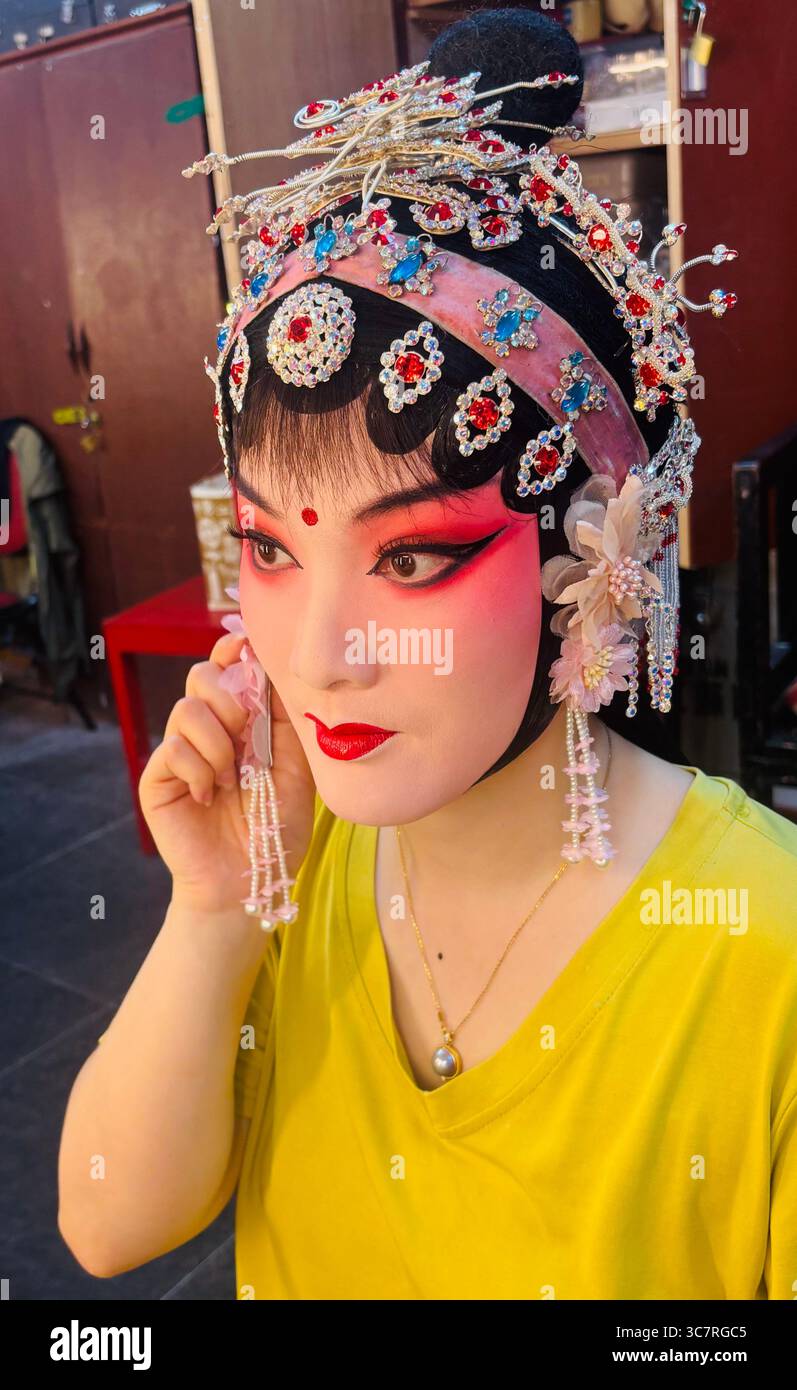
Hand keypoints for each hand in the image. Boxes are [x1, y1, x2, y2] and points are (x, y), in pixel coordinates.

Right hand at [138, 632, 315, 915]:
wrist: (250, 879)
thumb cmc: (277, 826)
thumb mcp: (297, 766)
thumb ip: (285, 718)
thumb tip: (273, 667)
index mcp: (242, 721)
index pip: (228, 668)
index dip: (233, 651)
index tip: (244, 646)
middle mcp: (208, 729)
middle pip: (202, 676)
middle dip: (230, 698)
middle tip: (248, 733)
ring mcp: (180, 751)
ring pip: (187, 709)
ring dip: (218, 743)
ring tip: (232, 779)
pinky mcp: (158, 778)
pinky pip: (173, 749)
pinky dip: (198, 770)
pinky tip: (209, 796)